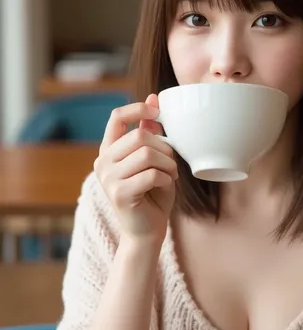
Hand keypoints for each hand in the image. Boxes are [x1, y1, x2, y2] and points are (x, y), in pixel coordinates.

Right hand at [94, 94, 177, 245]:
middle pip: (140, 135)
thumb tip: (153, 97)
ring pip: (147, 154)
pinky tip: (165, 187)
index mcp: (109, 150)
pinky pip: (152, 175)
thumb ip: (150, 132)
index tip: (158, 112)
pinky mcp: (119, 194)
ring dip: (168, 165)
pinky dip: (166, 180)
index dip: (138, 109)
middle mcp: (102, 162)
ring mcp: (108, 178)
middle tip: (171, 165)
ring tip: (170, 176)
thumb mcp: (153, 159)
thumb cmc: (152, 194)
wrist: (147, 232)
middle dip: (165, 148)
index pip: (117, 117)